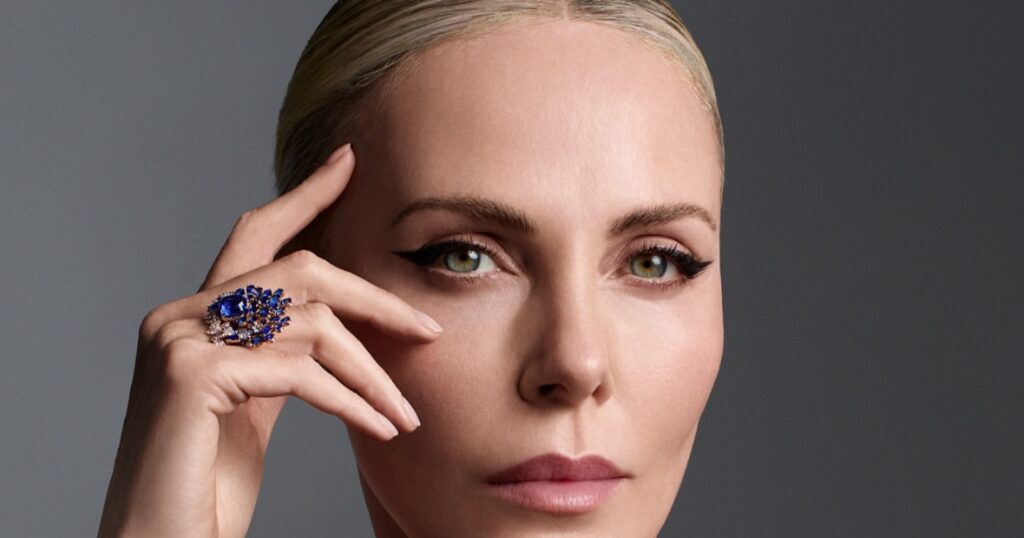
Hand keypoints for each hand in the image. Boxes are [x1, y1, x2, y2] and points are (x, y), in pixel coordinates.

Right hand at [98, 144, 441, 536]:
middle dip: (372, 298)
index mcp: (195, 316)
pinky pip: (299, 370)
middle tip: (427, 329)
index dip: (305, 196)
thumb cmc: (206, 483)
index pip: (255, 234)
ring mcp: (178, 338)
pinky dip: (351, 399)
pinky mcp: (189, 372)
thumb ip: (283, 356)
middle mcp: (178, 314)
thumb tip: (341, 329)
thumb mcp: (254, 405)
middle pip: (298, 269)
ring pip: (311, 323)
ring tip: (406, 414)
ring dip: (373, 372)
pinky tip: (380, 427)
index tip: (349, 165)